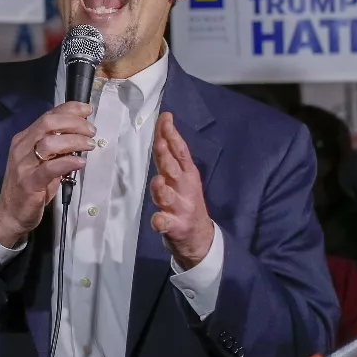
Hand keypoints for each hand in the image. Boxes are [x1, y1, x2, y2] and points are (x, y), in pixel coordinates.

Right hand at [0, 101, 94, 247]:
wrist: (11, 214)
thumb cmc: (29, 187)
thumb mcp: (42, 162)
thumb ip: (57, 149)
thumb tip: (80, 136)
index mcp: (25, 139)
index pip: (48, 115)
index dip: (69, 109)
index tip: (87, 110)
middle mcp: (22, 147)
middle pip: (48, 123)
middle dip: (74, 123)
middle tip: (91, 131)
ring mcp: (23, 165)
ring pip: (49, 143)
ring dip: (74, 140)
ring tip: (89, 146)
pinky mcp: (29, 182)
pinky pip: (50, 167)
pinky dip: (68, 162)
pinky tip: (80, 162)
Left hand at [150, 112, 213, 267]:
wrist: (199, 237)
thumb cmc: (185, 201)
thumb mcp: (181, 177)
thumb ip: (169, 158)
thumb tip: (161, 133)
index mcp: (186, 174)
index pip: (178, 151)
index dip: (171, 135)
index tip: (164, 118)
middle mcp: (184, 188)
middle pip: (174, 170)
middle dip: (167, 158)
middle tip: (160, 144)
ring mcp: (180, 208)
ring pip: (169, 197)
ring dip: (163, 189)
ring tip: (158, 181)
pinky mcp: (176, 227)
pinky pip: (167, 224)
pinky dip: (161, 221)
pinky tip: (157, 220)